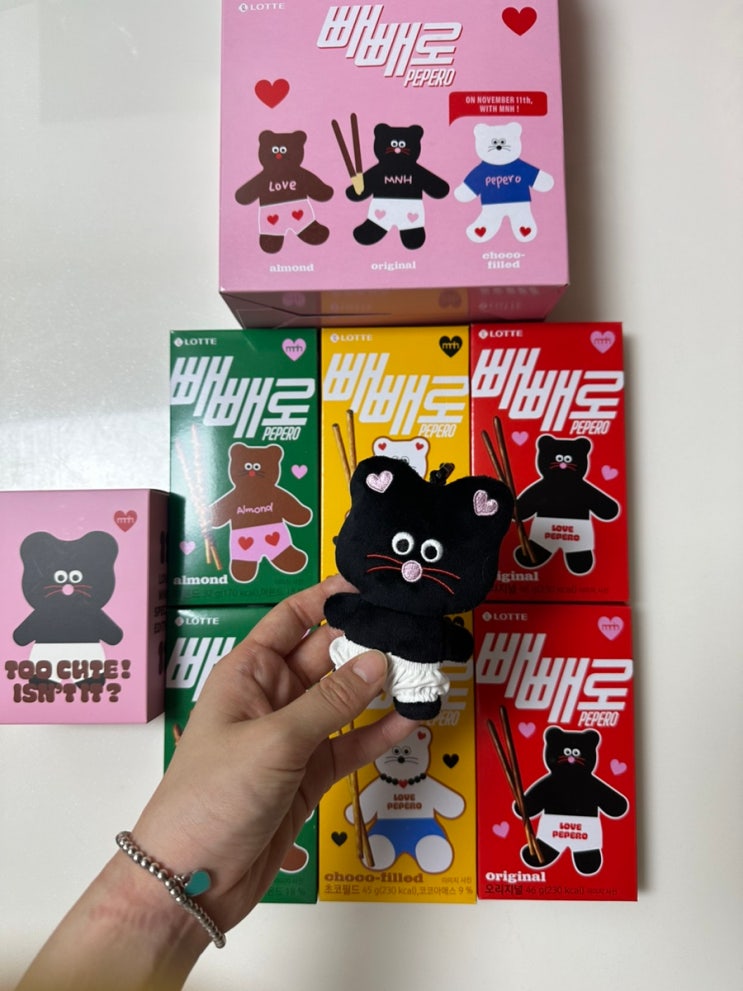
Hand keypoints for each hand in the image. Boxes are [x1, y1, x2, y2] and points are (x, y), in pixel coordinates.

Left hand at [130, 573, 415, 934]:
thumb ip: (329, 703)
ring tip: (424, 670)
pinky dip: (379, 732)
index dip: (330, 597)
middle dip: (367, 642)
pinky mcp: (310, 774)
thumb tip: (377, 660)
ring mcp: (293, 736)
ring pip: (345, 700)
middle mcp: (273, 697)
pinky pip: (350, 743)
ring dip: (380, 687)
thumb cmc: (212, 797)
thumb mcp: (273, 742)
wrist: (192, 881)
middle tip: (415, 629)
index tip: (372, 587)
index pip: (292, 618)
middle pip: (327, 656)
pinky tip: (411, 720)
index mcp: (249, 672)